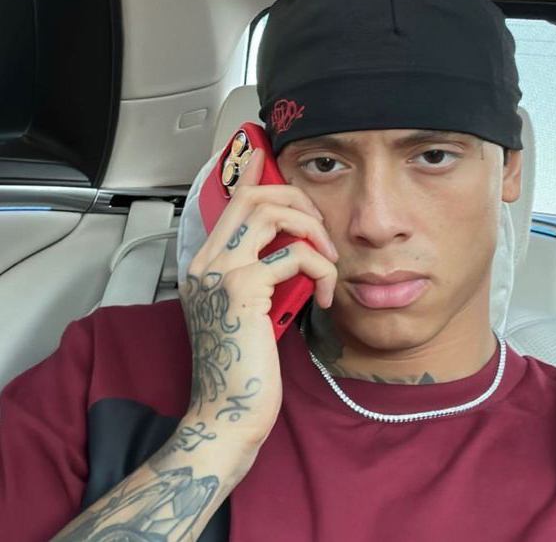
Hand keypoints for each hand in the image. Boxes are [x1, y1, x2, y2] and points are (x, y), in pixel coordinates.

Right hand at [179, 147, 338, 446]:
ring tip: (327, 259)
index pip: (230, 204)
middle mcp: (206, 262)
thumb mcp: (253, 310)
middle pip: (251, 196)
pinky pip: (295, 255)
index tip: (275, 165)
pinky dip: (321, 270)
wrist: (229, 412)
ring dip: (311, 228)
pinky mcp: (243, 289)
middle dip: (295, 199)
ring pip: (270, 213)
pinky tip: (325, 298)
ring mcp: (220, 272)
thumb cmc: (244, 366)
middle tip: (320, 225)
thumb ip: (263, 276)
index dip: (256, 178)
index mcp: (206, 265)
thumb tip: (294, 250)